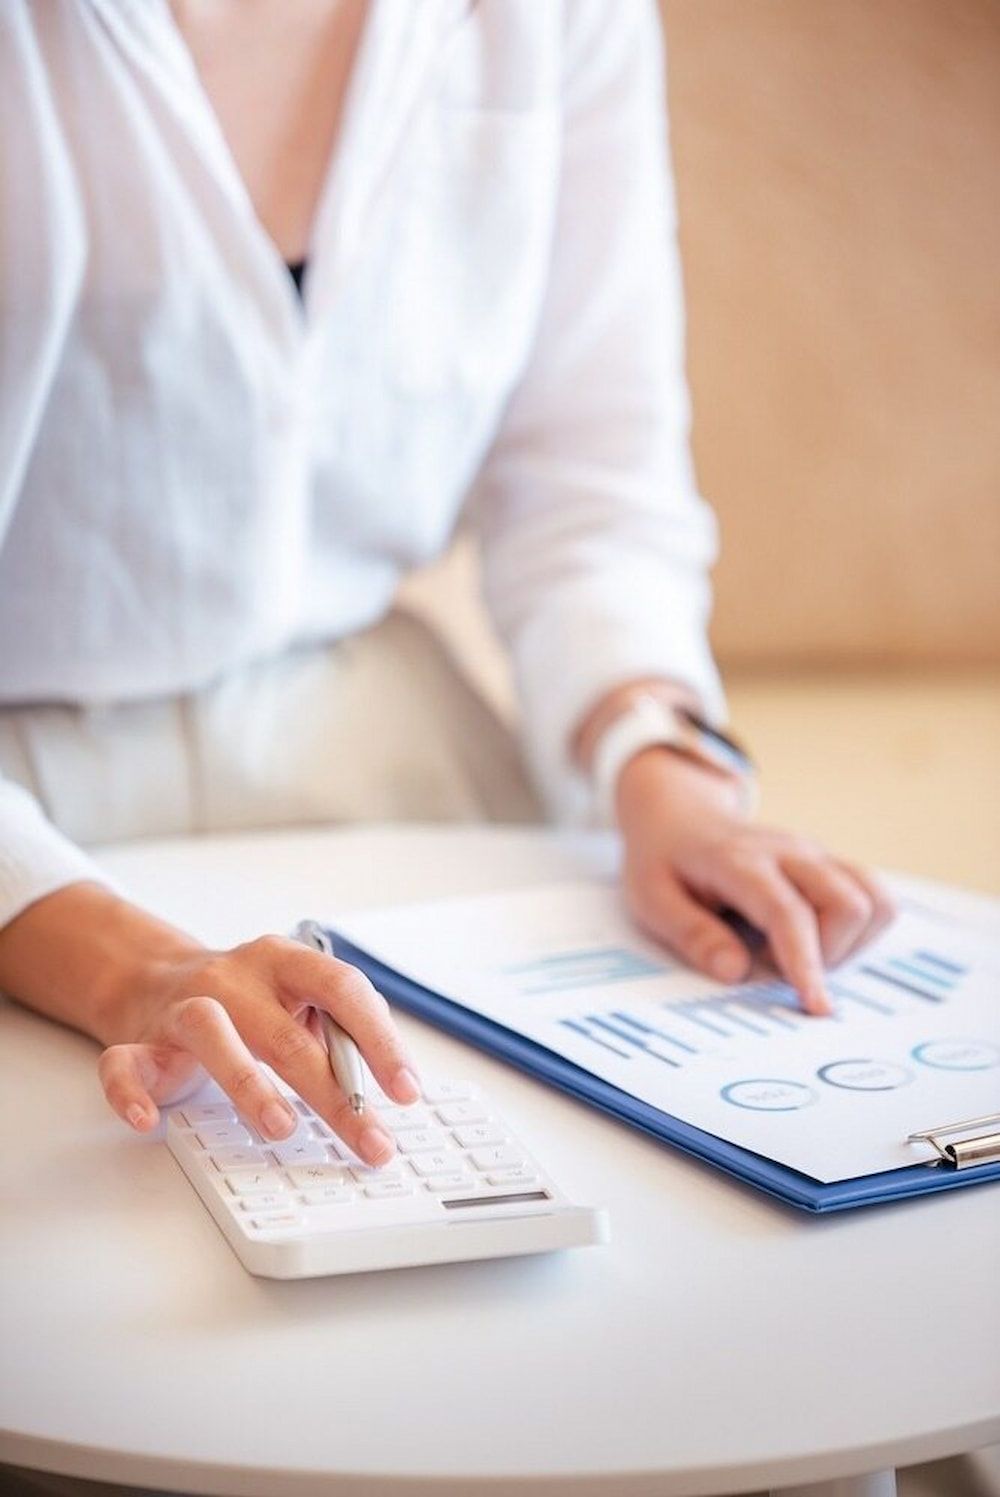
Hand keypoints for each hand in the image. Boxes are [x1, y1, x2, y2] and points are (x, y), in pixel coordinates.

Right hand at [97, 935, 419, 1165]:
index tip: (405, 1089)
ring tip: (281, 1126)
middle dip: (332, 1093)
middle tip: (366, 1139)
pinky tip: (150, 1120)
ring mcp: (182, 1006)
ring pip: (208, 1031)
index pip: (342, 988)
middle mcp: (234, 977)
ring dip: (247, 1081)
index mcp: (284, 962)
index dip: (378, 1039)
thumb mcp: (295, 1003)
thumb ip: (334, 1034)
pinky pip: (124, 1064)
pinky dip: (131, 1093)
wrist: (152, 979)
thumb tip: (388, 1085)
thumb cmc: (245, 1002)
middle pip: (285, 1032)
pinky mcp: (137, 1040)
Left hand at [616, 750, 895, 1013]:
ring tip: (796, 950)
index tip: (816, 1006)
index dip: (805, 962)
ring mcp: (815, 855)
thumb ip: (693, 935)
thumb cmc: (664, 862)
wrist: (679, 816)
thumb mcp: (651, 900)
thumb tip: (735, 972)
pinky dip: (857, 930)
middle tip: (776, 964)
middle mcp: (789, 852)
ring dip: (848, 943)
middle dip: (829, 954)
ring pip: (873, 900)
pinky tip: (815, 937)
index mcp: (740, 861)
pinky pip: (873, 897)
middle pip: (851, 904)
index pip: (788, 913)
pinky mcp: (829, 863)